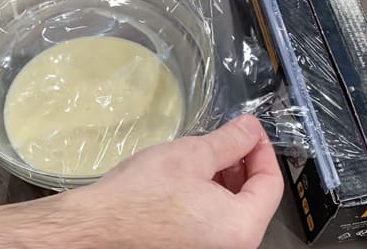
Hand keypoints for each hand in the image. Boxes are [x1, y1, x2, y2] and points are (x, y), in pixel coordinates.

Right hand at [65, 115, 283, 247]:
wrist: (95, 228)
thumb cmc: (139, 197)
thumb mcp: (192, 156)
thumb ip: (231, 140)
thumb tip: (250, 129)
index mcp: (241, 228)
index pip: (271, 183)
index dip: (263, 150)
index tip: (251, 132)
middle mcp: (231, 247)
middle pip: (254, 197)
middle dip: (242, 163)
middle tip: (227, 139)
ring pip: (232, 208)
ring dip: (225, 178)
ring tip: (205, 156)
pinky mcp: (191, 248)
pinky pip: (213, 219)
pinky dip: (210, 196)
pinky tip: (192, 178)